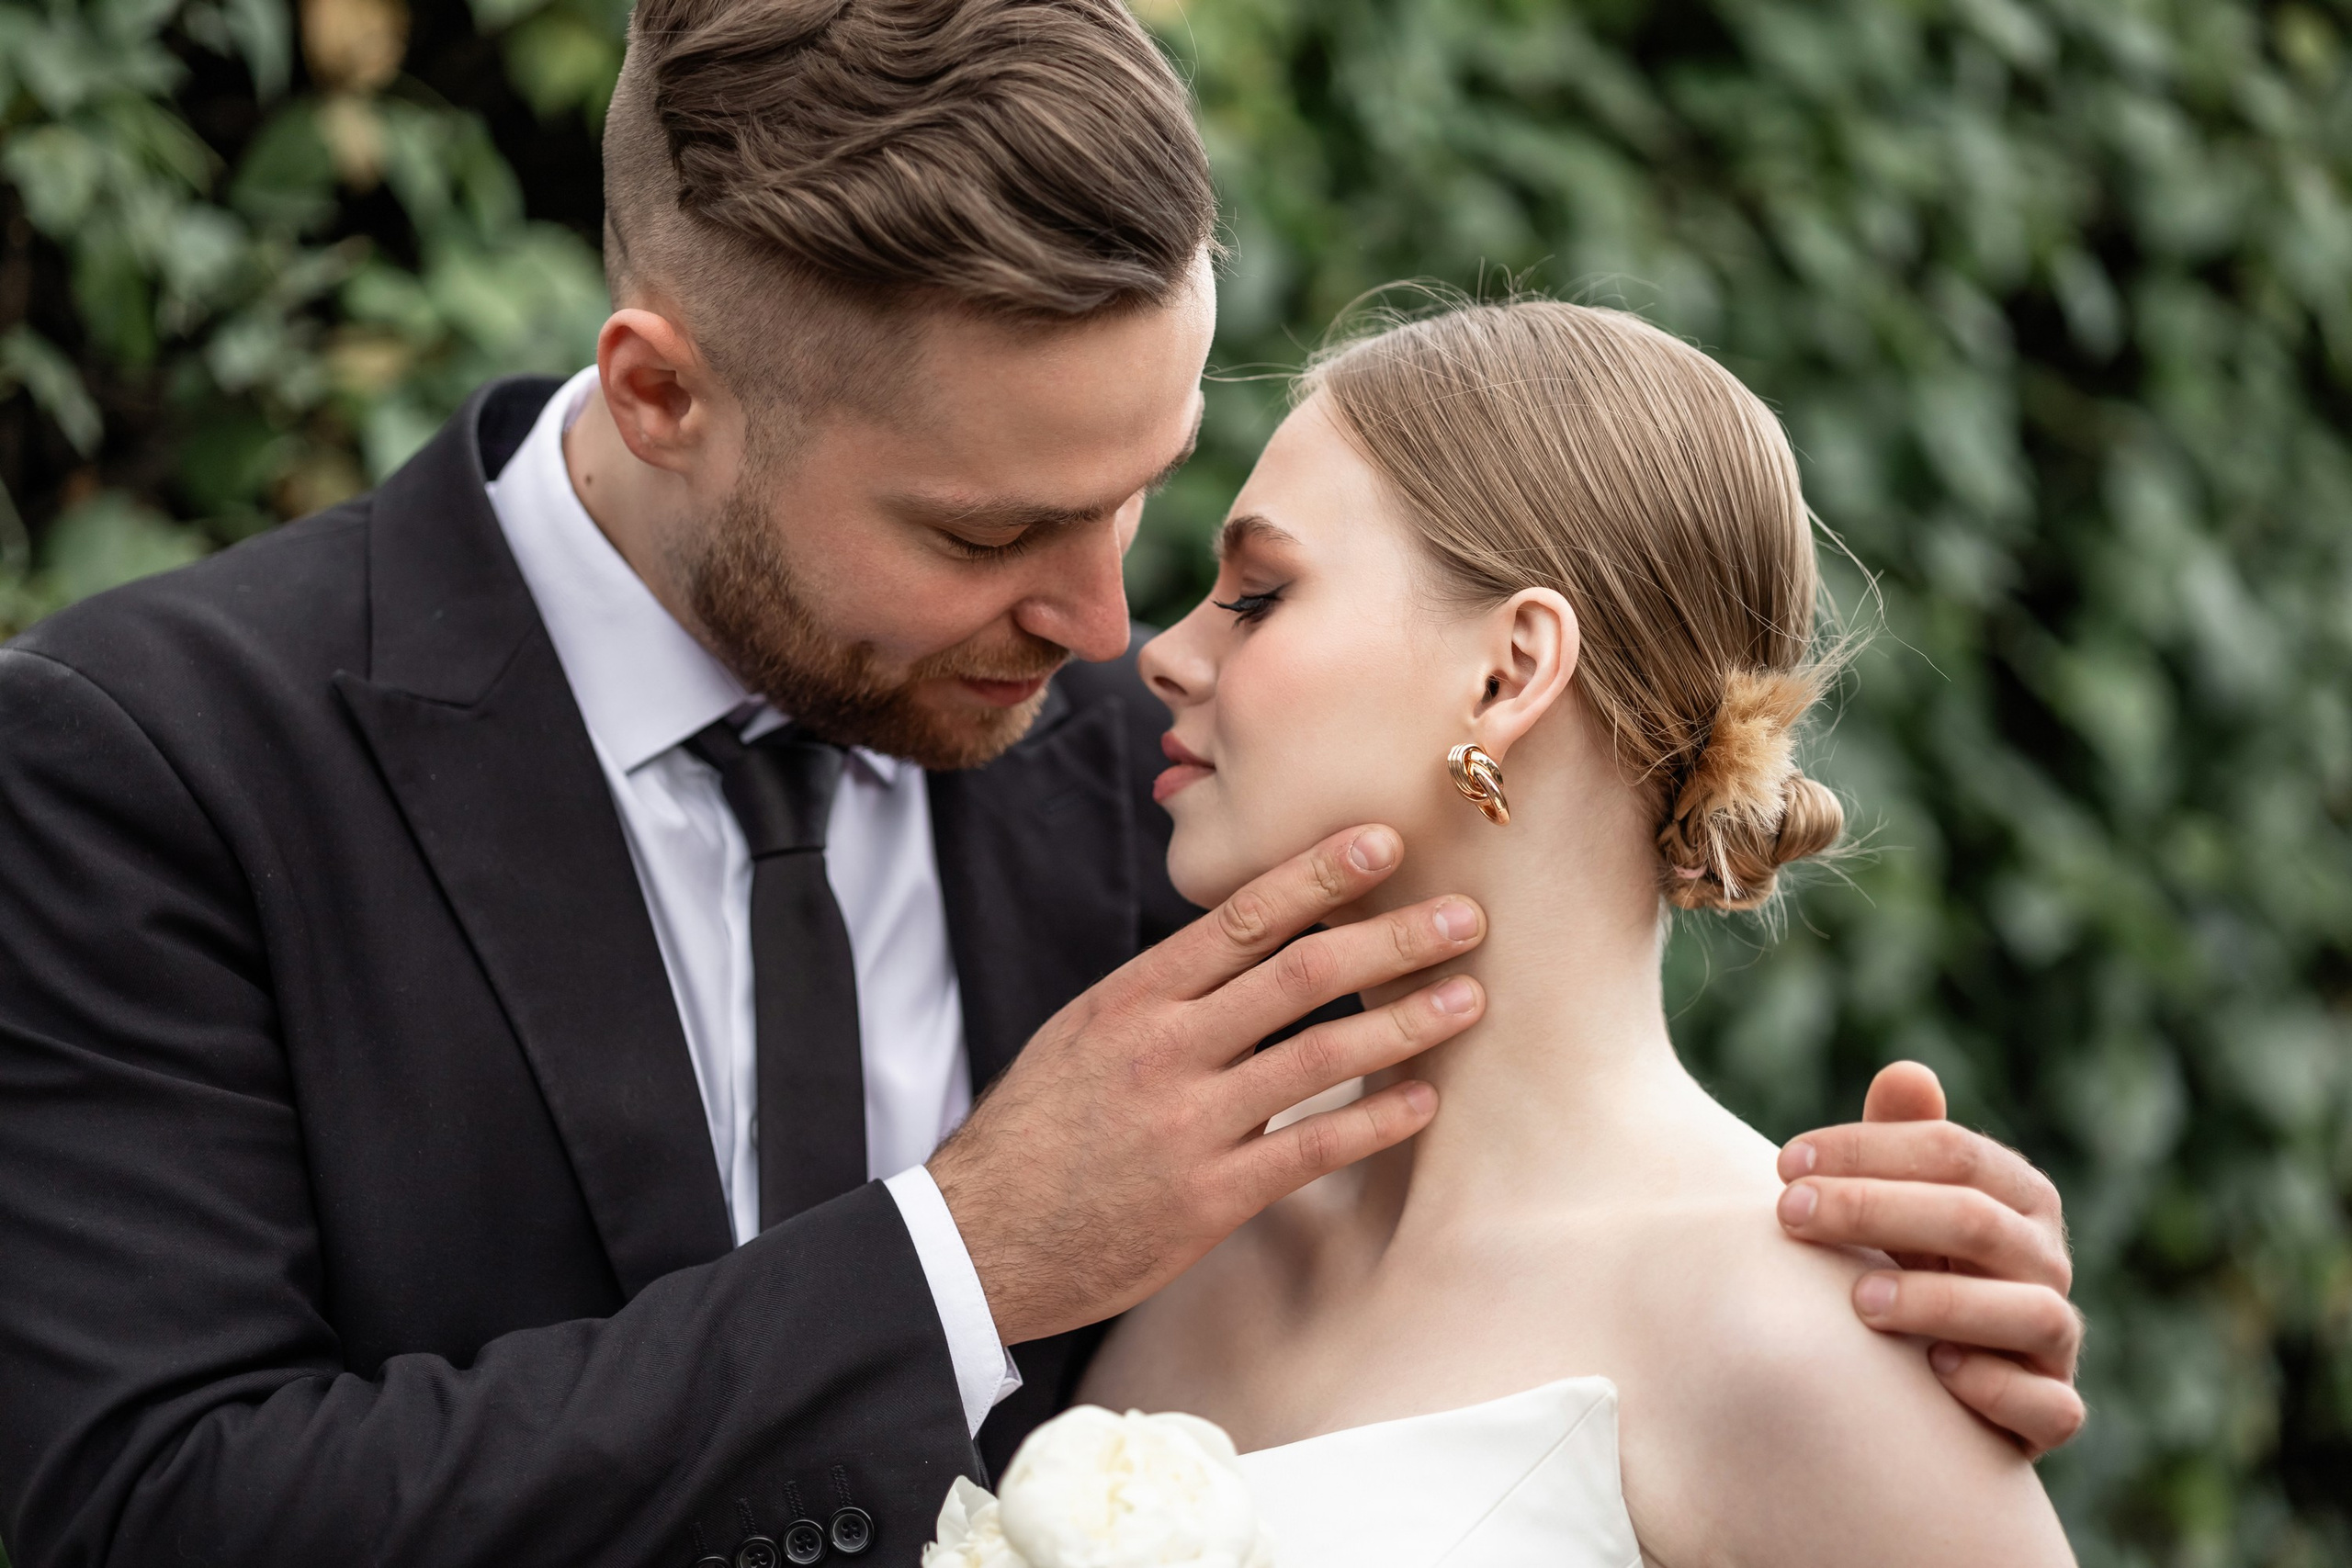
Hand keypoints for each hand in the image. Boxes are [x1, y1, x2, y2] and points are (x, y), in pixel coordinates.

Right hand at [930, 824, 1484, 1344]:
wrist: (980, 1238)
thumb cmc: (1039, 1129)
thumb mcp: (1085, 1033)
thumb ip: (1165, 994)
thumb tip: (1248, 947)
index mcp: (1134, 997)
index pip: (1243, 918)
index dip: (1320, 875)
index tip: (1384, 842)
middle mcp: (1166, 1048)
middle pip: (1300, 975)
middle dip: (1392, 939)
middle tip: (1465, 916)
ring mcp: (1190, 1123)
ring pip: (1319, 1056)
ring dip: (1405, 1022)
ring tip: (1467, 997)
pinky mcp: (1209, 1197)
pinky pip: (1310, 1149)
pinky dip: (1374, 1122)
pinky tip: (1423, 1100)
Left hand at [1776, 1062, 2085, 1455]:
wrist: (1948, 1377)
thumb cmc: (1917, 1265)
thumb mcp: (1903, 1199)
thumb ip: (1901, 1139)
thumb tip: (1905, 1072)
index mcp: (2016, 1193)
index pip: (1951, 1150)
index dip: (1865, 1149)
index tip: (1784, 1162)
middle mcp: (2046, 1259)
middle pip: (1974, 1219)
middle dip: (1874, 1210)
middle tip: (1790, 1215)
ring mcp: (2054, 1338)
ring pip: (2030, 1311)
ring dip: (1939, 1302)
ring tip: (1856, 1300)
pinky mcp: (2051, 1411)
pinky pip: (2051, 1407)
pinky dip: (1999, 1388)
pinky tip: (1937, 1371)